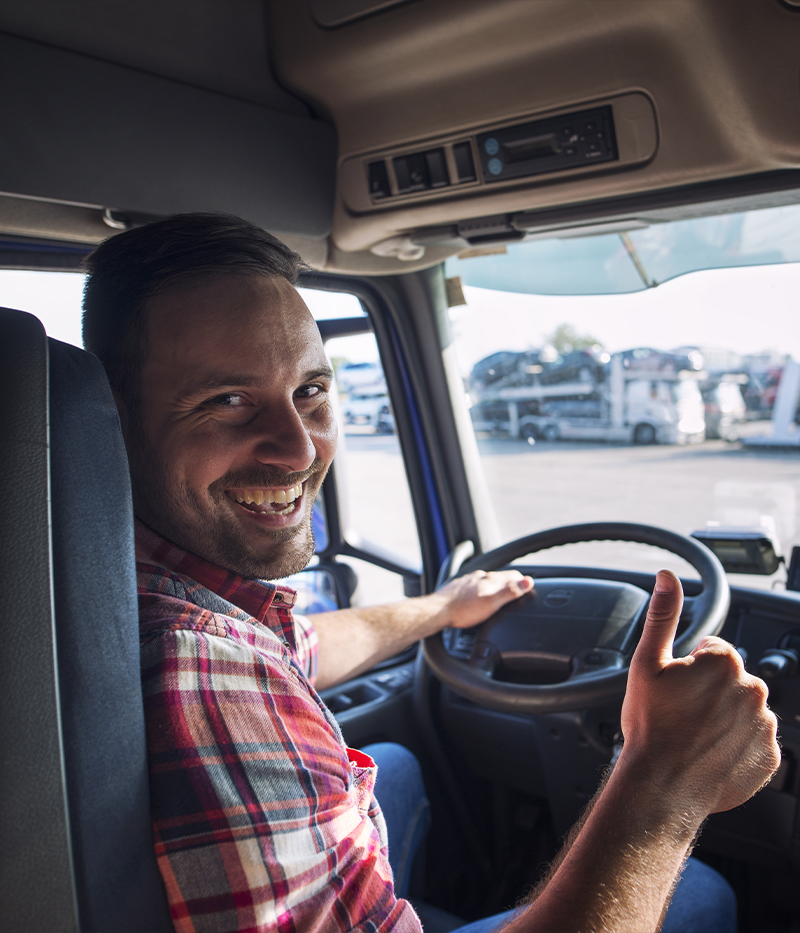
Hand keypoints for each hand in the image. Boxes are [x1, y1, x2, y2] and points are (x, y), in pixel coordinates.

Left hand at [431, 569, 532, 630]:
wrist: (438, 611)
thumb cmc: (464, 610)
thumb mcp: (492, 603)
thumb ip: (511, 592)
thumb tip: (528, 582)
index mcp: (490, 580)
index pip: (512, 575)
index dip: (522, 580)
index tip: (528, 585)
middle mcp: (479, 577)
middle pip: (499, 578)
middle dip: (508, 583)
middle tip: (515, 590)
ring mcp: (468, 581)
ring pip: (484, 581)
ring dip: (492, 586)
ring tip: (497, 594)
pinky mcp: (458, 587)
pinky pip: (473, 586)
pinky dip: (479, 590)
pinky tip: (476, 598)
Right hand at [620, 569, 779, 816]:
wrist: (662, 786)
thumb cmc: (651, 726)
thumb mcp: (647, 663)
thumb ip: (663, 615)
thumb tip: (668, 576)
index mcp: (725, 661)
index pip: (712, 650)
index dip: (688, 668)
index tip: (675, 689)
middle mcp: (754, 689)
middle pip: (730, 679)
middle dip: (709, 690)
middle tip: (681, 712)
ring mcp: (765, 725)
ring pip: (742, 709)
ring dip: (724, 717)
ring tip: (694, 735)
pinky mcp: (771, 757)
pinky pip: (754, 741)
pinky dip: (736, 745)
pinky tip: (709, 752)